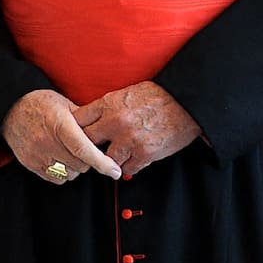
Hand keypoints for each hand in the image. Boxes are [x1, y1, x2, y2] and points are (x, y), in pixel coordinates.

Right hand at [1, 89, 121, 182]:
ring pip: (69, 174)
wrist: (10, 107)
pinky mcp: (30, 164)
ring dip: (75, 167)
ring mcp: (37, 155)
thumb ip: (84, 119)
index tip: (114, 171)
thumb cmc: (40, 103)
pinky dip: (62, 172)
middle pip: (80, 165)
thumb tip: (106, 132)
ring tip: (69, 152)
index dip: (101, 162)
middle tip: (84, 149)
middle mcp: (47, 141)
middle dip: (88, 160)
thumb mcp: (64, 104)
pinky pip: (56, 179)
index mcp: (59, 124)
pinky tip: (60, 159)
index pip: (83, 149)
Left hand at [72, 81, 200, 176]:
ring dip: (111, 160)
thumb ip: (109, 106)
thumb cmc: (158, 96)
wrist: (186, 103)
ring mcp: (129, 140)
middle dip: (88, 147)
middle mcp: (115, 122)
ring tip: (116, 157)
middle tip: (91, 151)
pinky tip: (133, 160)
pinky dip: (129, 167)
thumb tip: (93, 117)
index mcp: (109, 104)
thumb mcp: (127, 92)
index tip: (76, 134)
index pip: (78, 120)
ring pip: (106, 160)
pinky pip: (127, 170)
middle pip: (86, 142)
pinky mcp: (144, 154)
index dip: (75, 129)